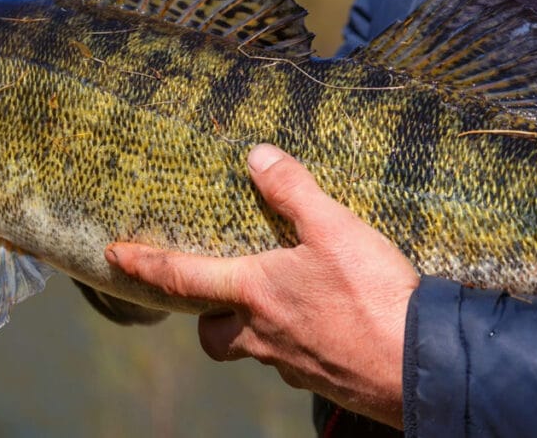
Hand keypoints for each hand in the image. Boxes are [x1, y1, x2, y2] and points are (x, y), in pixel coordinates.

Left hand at [105, 144, 417, 427]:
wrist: (420, 367)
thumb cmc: (373, 298)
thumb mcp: (334, 228)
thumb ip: (293, 191)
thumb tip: (257, 156)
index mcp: (253, 292)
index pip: (181, 277)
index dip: (144, 265)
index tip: (116, 257)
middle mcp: (260, 333)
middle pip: (212, 333)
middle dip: (207, 315)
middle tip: (221, 293)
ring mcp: (289, 363)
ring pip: (251, 348)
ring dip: (252, 327)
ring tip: (279, 301)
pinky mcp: (320, 380)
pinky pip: (290, 362)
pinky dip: (293, 342)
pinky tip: (322, 324)